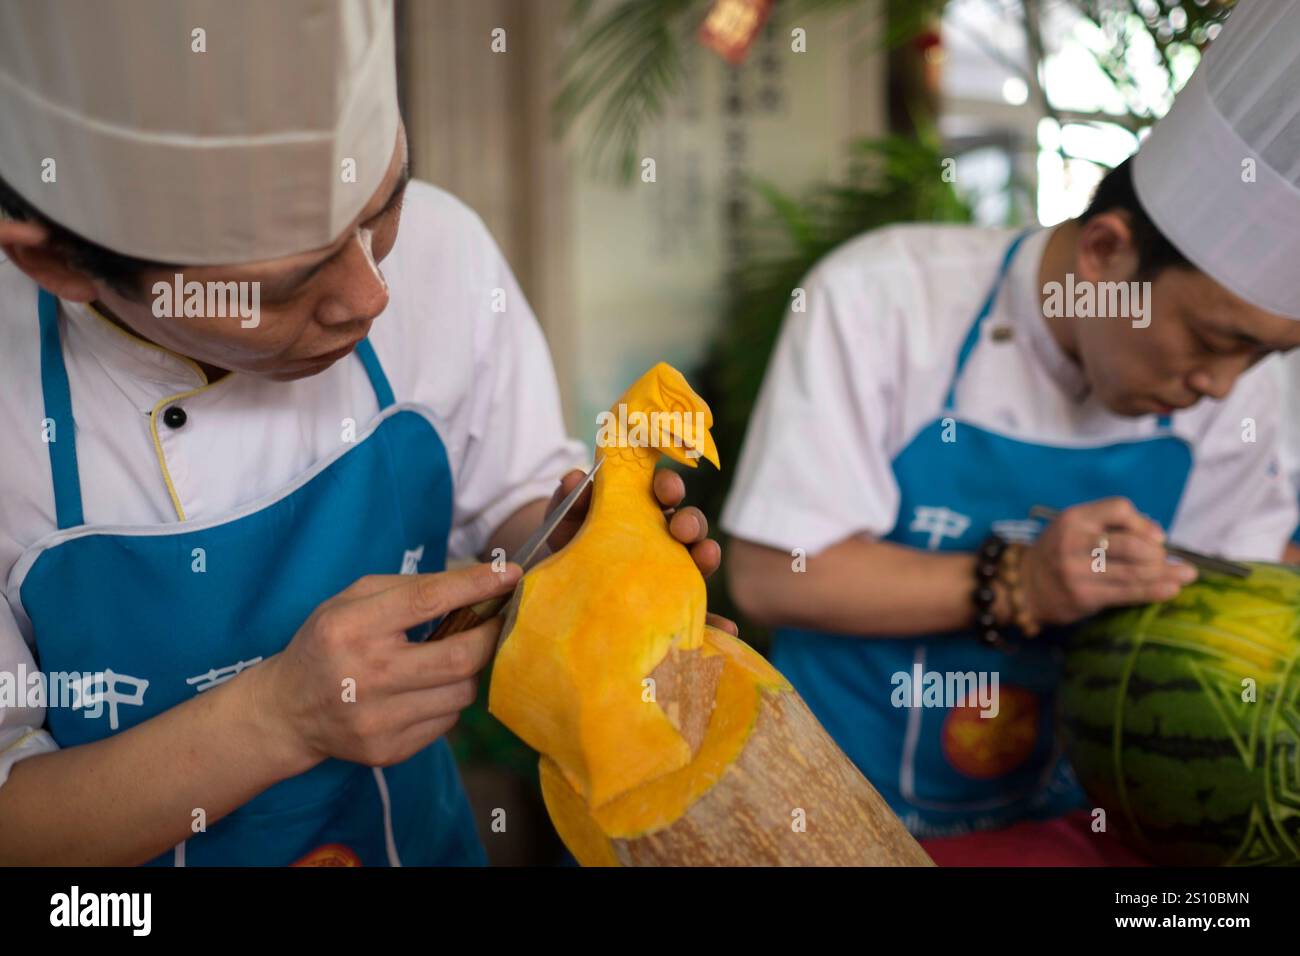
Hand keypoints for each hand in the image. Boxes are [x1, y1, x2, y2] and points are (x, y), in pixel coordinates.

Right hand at [251, 563, 522, 770]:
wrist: (289, 710)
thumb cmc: (329, 643)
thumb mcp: (352, 600)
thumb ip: (410, 588)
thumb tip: (476, 583)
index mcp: (352, 626)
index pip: (429, 600)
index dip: (477, 586)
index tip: (511, 574)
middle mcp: (366, 675)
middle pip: (460, 657)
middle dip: (490, 635)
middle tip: (498, 620)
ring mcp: (377, 719)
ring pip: (462, 693)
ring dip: (469, 671)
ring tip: (452, 657)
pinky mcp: (388, 750)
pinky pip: (447, 721)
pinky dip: (448, 700)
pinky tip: (427, 690)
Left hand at [544, 467, 737, 634]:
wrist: (560, 590)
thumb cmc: (569, 547)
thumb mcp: (565, 524)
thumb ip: (569, 501)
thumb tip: (575, 477)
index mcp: (642, 510)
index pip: (664, 493)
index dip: (669, 487)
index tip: (666, 489)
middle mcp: (664, 538)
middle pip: (688, 524)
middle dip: (690, 521)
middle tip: (681, 528)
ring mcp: (672, 572)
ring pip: (700, 559)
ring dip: (707, 553)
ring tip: (706, 557)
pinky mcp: (673, 607)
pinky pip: (698, 614)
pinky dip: (715, 622)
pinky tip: (726, 629)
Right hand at [1019, 497, 1196, 625]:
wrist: (1023, 586)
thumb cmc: (1058, 553)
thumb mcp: (1073, 528)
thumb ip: (1109, 526)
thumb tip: (1156, 532)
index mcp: (1073, 518)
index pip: (1119, 509)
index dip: (1143, 523)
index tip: (1158, 537)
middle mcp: (1073, 542)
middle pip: (1131, 544)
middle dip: (1157, 553)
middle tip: (1166, 560)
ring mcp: (1077, 571)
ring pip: (1134, 571)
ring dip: (1166, 573)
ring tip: (1186, 574)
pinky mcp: (1083, 596)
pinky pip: (1127, 593)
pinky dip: (1154, 591)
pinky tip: (1171, 589)